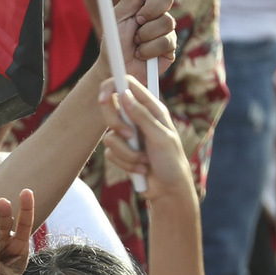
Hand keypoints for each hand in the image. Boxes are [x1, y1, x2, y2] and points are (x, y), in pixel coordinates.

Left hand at [98, 0, 176, 83]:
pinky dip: (150, 49)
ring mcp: (165, 28)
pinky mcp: (170, 47)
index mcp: (141, 1)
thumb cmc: (113, 45)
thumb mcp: (117, 20)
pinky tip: (143, 54)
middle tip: (136, 24)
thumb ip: (131, 0)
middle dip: (149, 11)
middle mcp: (156, 11)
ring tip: (136, 44)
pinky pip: (166, 41)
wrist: (116, 70)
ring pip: (166, 22)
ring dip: (146, 36)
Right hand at [100, 76, 195, 202]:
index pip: (127, 86)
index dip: (112, 86)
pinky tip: (141, 169)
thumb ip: (142, 115)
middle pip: (111, 109)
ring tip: (144, 161)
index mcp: (150, 108)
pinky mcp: (120, 152)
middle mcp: (137, 119)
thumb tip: (124, 94)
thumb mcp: (159, 136)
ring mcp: (127, 136)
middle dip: (117, 126)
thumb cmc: (171, 160)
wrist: (168, 189)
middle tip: (130, 136)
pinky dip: (125, 163)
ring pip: (109, 136)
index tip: (105, 97)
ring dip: (127, 153)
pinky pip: (110, 153)